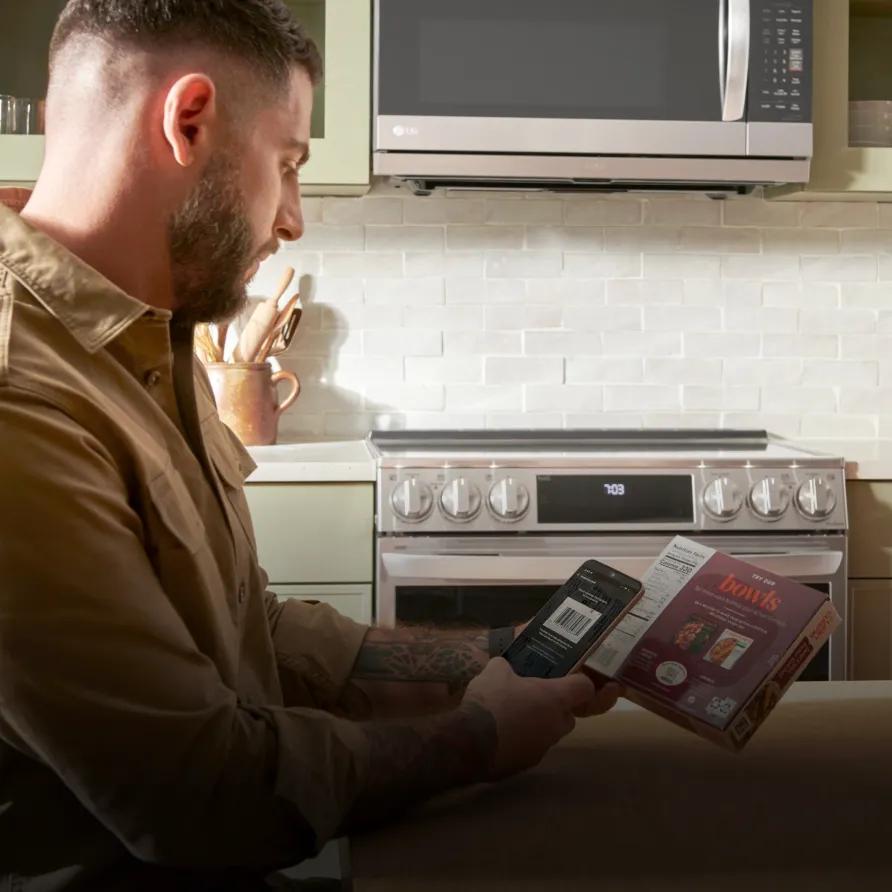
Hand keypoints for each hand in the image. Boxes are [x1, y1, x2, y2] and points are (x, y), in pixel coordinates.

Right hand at [461, 657, 619, 780]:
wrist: (470, 742)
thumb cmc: (490, 701)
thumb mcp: (494, 671)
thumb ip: (506, 666)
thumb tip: (504, 665)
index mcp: (555, 698)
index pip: (585, 688)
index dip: (580, 682)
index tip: (571, 679)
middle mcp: (556, 724)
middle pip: (568, 715)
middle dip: (556, 708)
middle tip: (533, 698)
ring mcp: (543, 747)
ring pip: (550, 733)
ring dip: (538, 725)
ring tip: (513, 717)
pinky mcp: (527, 764)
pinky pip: (531, 748)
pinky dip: (521, 742)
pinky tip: (502, 735)